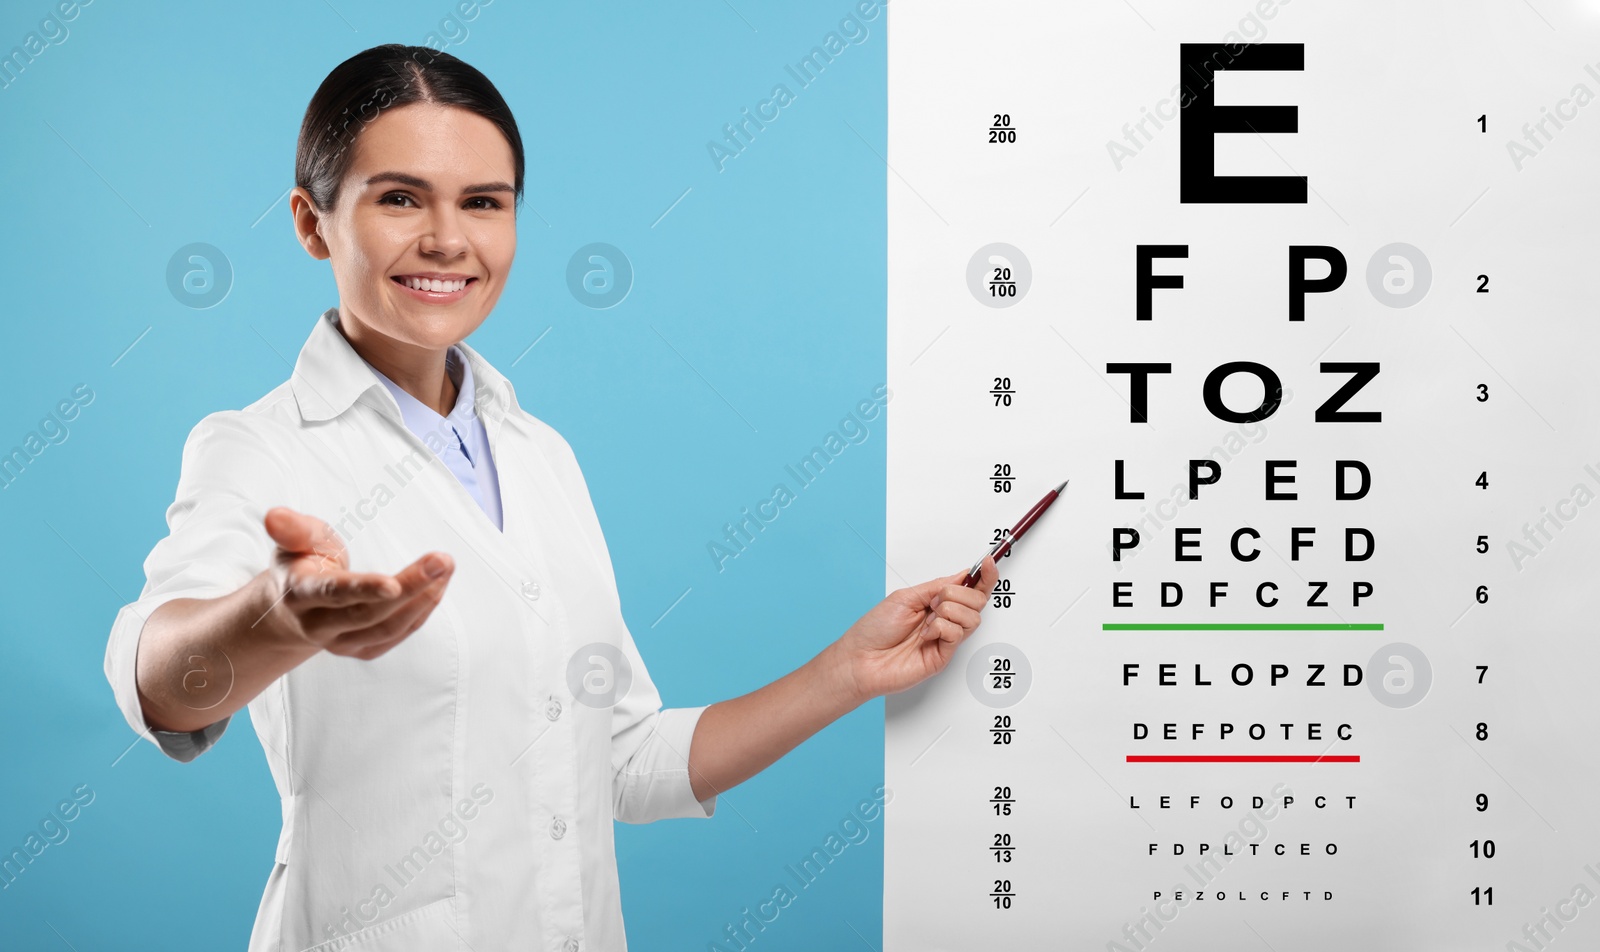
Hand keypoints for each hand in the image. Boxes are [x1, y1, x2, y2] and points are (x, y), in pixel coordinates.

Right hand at [259, 506, 454, 659]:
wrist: (289, 612)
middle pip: (369, 613)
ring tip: (445, 568)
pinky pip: (398, 634)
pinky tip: (437, 586)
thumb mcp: (293, 541)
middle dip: (410, 587)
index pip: (333, 594)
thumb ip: (292, 529)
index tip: (394, 583)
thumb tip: (274, 515)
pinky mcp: (361, 650)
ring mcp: (340, 643)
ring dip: (423, 599)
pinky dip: (421, 611)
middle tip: (442, 561)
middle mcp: (317, 625)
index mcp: (299, 594)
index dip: (363, 589)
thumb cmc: (300, 565)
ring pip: (388, 628)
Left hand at [831, 555, 1000, 703]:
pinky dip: (941, 628)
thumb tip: (963, 575)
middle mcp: (944, 620)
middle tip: (935, 601)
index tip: (990, 562)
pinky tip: (925, 634)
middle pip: (977, 601)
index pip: (969, 589)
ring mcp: (945, 639)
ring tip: (928, 619)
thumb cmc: (874, 630)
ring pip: (972, 616)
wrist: (860, 659)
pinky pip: (957, 633)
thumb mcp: (905, 597)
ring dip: (948, 610)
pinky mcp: (943, 655)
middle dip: (958, 593)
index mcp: (935, 603)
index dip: (984, 576)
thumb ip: (936, 586)